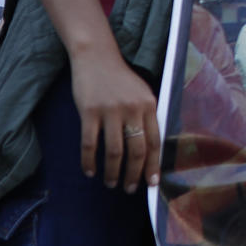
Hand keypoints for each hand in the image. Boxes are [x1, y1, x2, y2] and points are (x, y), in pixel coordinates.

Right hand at [69, 51, 160, 190]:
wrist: (96, 56)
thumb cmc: (119, 78)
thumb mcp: (141, 93)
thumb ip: (146, 116)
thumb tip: (149, 149)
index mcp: (149, 105)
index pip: (155, 142)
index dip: (154, 165)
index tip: (152, 182)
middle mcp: (132, 109)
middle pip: (136, 150)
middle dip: (134, 174)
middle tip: (129, 188)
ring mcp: (110, 111)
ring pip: (114, 151)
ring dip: (113, 172)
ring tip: (111, 183)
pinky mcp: (89, 112)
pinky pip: (90, 144)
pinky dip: (89, 161)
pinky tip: (89, 171)